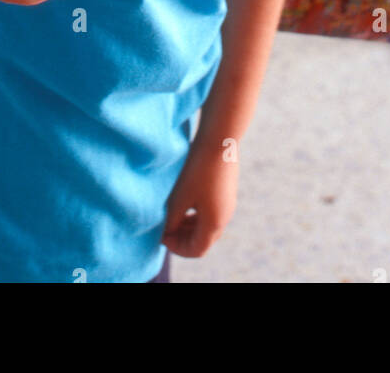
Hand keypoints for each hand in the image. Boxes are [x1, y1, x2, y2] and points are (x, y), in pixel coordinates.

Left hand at [161, 138, 238, 257]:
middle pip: (203, 240)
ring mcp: (228, 203)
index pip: (196, 250)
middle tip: (165, 229)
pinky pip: (211, 212)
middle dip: (182, 238)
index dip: (176, 248)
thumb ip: (172, 220)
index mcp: (214, 223)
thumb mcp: (179, 198)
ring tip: (173, 217)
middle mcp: (225, 217)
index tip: (161, 236)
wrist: (219, 139)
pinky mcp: (227, 191)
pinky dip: (197, 214)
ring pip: (207, 226)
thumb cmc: (197, 170)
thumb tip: (168, 232)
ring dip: (189, 226)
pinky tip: (185, 202)